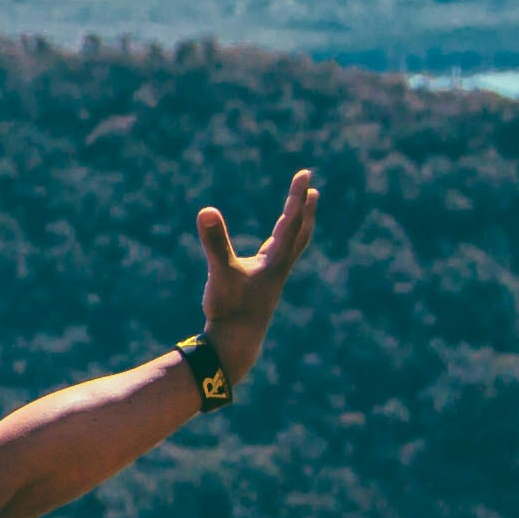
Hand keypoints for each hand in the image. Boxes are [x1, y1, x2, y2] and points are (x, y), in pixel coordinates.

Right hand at [195, 167, 319, 383]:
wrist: (234, 344)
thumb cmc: (229, 308)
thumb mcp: (219, 272)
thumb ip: (214, 242)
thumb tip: (206, 211)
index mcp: (275, 260)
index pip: (292, 221)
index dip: (298, 196)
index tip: (305, 174)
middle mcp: (279, 267)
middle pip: (300, 233)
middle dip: (305, 210)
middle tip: (312, 190)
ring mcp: (272, 278)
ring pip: (292, 247)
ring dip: (297, 227)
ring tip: (298, 213)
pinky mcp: (262, 287)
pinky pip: (278, 259)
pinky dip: (280, 244)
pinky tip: (271, 248)